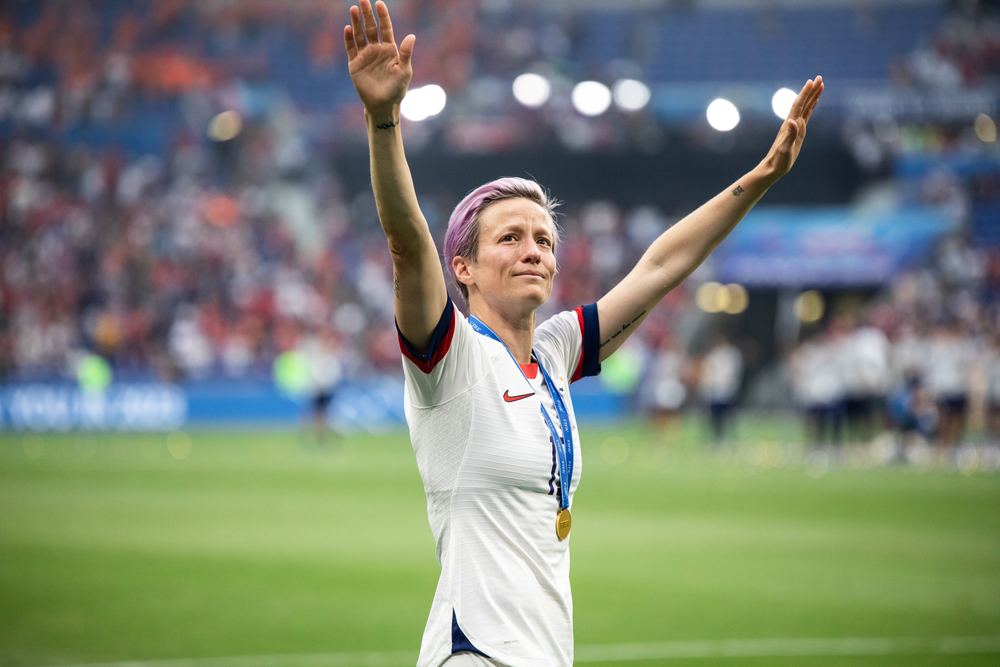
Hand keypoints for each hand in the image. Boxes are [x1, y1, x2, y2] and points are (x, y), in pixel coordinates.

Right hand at [344, 0, 414, 116]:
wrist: (383, 105)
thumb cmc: (397, 89)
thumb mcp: (404, 71)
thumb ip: (406, 53)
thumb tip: (412, 36)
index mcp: (390, 49)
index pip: (385, 28)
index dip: (382, 16)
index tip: (379, 3)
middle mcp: (376, 49)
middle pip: (371, 28)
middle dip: (367, 14)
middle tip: (363, 0)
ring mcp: (364, 56)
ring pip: (359, 35)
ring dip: (356, 23)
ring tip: (353, 9)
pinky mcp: (354, 64)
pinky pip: (350, 48)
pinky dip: (348, 39)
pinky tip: (348, 28)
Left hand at [760, 76, 823, 179]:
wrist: (773, 167)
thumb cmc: (779, 160)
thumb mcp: (785, 149)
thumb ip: (789, 135)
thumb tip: (792, 121)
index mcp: (790, 125)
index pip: (799, 105)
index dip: (805, 93)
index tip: (811, 81)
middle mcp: (792, 123)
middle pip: (803, 103)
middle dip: (811, 90)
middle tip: (819, 77)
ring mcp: (795, 126)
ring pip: (805, 107)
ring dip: (812, 96)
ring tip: (820, 85)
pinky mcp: (798, 132)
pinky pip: (806, 115)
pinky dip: (811, 107)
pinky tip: (814, 102)